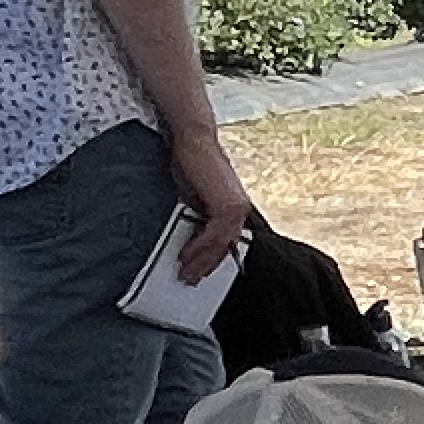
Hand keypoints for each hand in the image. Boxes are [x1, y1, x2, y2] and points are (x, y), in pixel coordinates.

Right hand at [168, 127, 252, 280]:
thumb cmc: (190, 166)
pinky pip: (216, 234)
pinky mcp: (229, 205)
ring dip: (201, 260)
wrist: (193, 143)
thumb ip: (195, 215)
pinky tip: (187, 255)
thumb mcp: (191, 197)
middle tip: (188, 280)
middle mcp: (238, 209)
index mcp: (231, 208)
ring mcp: (236, 207)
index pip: (223, 241)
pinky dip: (200, 246)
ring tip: (185, 272)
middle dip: (205, 266)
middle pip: (224, 247)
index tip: (194, 272)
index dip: (209, 259)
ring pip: (221, 244)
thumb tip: (186, 236)